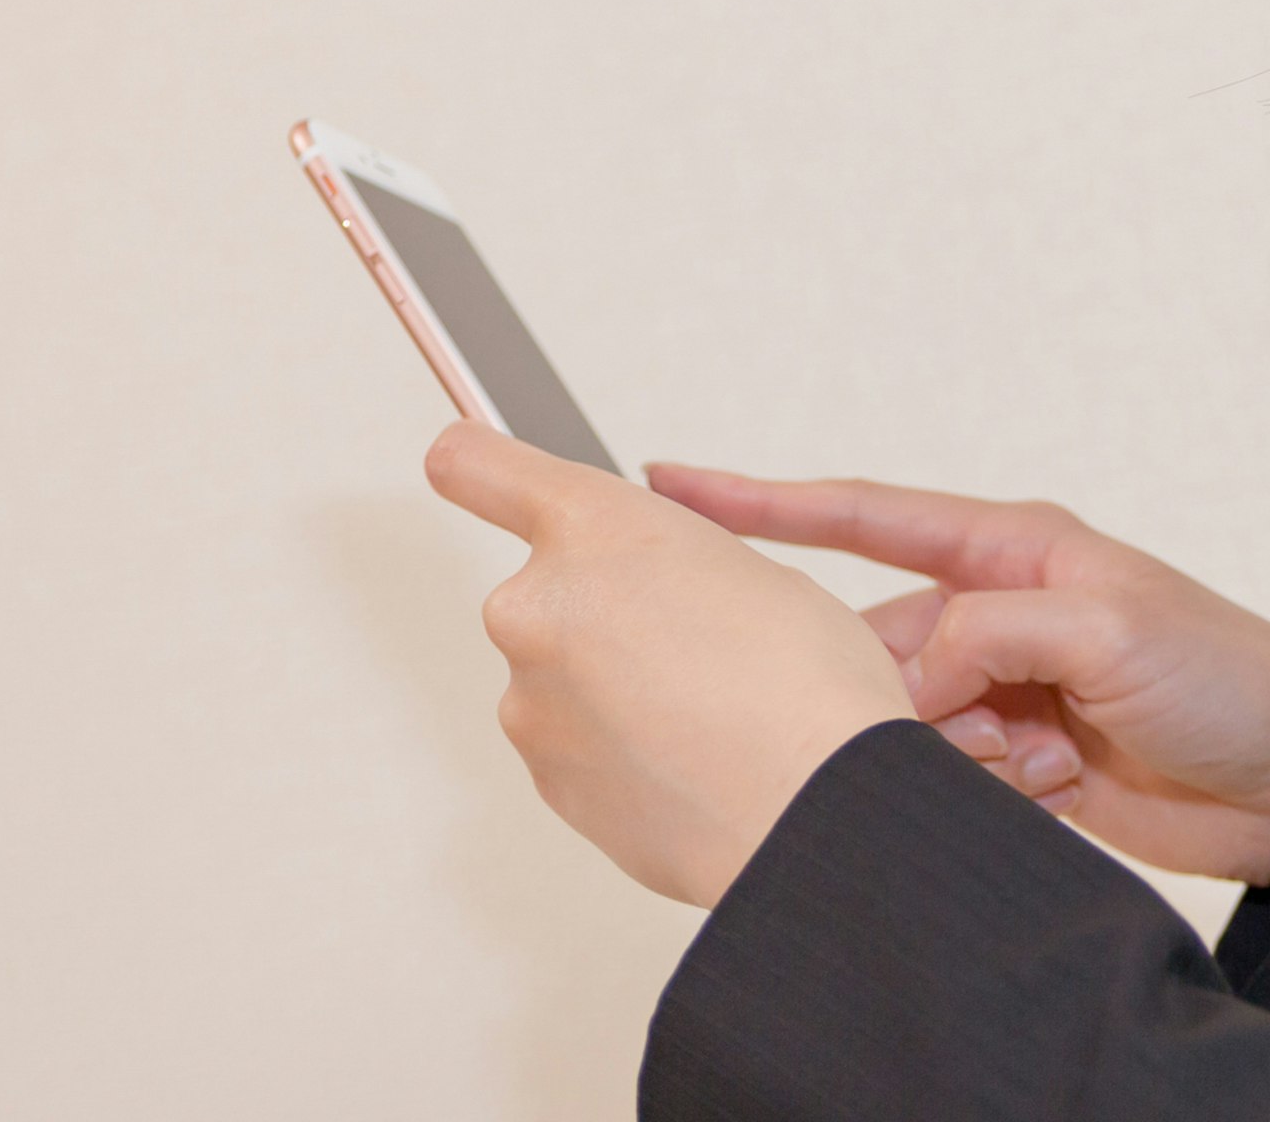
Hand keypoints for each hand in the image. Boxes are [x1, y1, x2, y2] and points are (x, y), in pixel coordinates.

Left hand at [422, 423, 912, 906]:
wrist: (812, 810)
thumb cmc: (802, 686)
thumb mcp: (748, 568)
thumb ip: (657, 559)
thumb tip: (635, 583)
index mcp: (594, 527)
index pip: (477, 465)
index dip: (471, 460)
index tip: (458, 459)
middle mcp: (538, 604)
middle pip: (547, 591)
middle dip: (601, 614)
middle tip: (688, 645)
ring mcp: (530, 699)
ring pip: (562, 676)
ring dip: (611, 688)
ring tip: (704, 713)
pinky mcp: (543, 776)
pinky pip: (575, 743)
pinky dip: (617, 748)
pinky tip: (687, 758)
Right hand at [646, 467, 1269, 899]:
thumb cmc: (1234, 681)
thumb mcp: (1115, 628)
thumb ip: (995, 631)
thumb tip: (912, 670)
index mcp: (1015, 549)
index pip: (863, 515)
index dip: (762, 500)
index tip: (670, 482)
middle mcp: (998, 612)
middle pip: (876, 645)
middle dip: (895, 695)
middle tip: (975, 723)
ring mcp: (1003, 690)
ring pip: (903, 723)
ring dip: (952, 753)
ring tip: (1040, 758)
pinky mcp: (1012, 764)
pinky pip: (944, 779)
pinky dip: (984, 793)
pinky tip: (1054, 789)